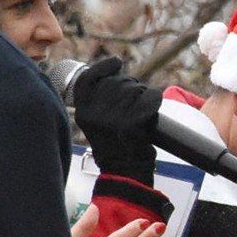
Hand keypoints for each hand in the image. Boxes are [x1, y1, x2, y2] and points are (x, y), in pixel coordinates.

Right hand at [69, 56, 159, 183]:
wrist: (125, 173)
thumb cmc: (115, 146)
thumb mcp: (96, 122)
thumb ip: (99, 100)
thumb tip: (113, 72)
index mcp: (83, 112)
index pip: (88, 78)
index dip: (104, 67)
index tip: (117, 63)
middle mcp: (94, 114)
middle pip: (116, 82)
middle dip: (130, 86)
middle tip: (135, 102)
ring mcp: (112, 119)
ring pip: (134, 89)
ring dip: (143, 94)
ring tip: (142, 110)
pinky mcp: (131, 125)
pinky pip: (148, 98)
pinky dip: (154, 100)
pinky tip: (153, 107)